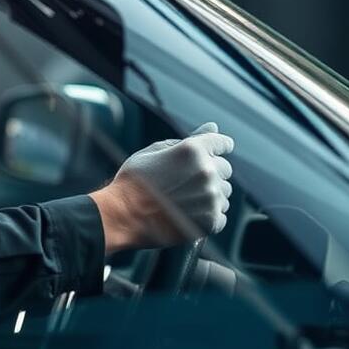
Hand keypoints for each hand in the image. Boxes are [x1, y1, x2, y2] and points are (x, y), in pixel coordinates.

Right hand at [89, 122, 233, 253]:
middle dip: (211, 172)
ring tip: (185, 200)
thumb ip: (190, 139)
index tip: (216, 152)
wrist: (123, 215)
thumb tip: (213, 127)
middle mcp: (206, 172)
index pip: (222, 143)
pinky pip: (221, 215)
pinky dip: (208, 215)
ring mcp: (210, 198)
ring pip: (224, 193)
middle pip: (225, 169)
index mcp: (193, 150)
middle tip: (187, 182)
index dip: (219, 147)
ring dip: (210, 195)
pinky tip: (188, 214)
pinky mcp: (210, 221)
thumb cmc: (135, 181)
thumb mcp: (157, 151)